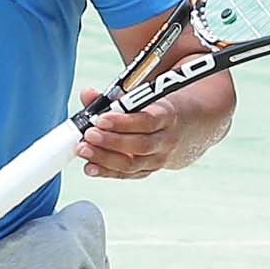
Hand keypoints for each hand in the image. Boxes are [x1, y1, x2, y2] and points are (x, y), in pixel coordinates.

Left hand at [74, 70, 226, 180]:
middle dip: (111, 142)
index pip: (147, 121)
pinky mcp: (150, 170)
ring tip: (84, 151)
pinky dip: (108, 172)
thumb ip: (113, 97)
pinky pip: (128, 174)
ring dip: (105, 159)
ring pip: (133, 163)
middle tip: (89, 135)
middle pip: (140, 145)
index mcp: (167, 115)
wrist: (186, 128)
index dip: (123, 122)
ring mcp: (160, 158)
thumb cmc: (156, 108)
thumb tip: (87, 94)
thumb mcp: (142, 97)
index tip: (101, 119)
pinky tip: (90, 168)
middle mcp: (166, 139)